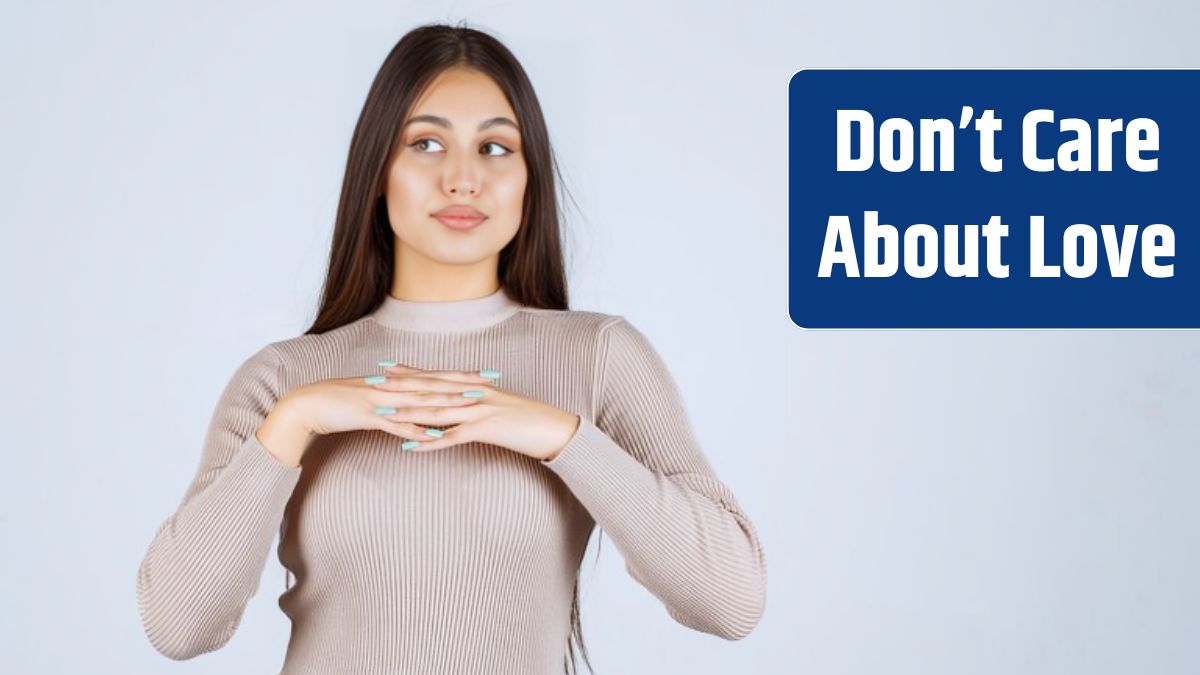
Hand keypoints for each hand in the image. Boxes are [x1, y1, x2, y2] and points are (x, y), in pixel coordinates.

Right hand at [264, 363, 496, 464]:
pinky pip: (395, 424)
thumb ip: (394, 404)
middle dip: (463, 384)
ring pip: (420, 402)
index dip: (460, 375)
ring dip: (446, 403)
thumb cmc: (338, 405)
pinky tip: (432, 435)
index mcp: (395, 383)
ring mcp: (381, 400)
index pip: (435, 377)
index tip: (485, 374)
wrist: (306, 406)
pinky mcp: (368, 416)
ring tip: (471, 405)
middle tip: (491, 382)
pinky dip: (414, 430)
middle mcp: (392, 387)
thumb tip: (414, 411)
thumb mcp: (371, 401)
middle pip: (434, 385)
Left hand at [371, 364, 581, 460]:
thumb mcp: (503, 409)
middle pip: (431, 389)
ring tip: (382, 415)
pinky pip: (453, 437)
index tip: (388, 368)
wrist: (556, 428)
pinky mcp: (486, 429)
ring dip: (408, 414)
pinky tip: (411, 449)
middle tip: (373, 383)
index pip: (438, 378)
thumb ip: (481, 408)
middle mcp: (474, 395)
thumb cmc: (531, 422)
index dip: (412, 373)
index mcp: (476, 388)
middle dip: (401, 387)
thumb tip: (464, 411)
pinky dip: (430, 443)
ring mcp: (479, 411)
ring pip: (436, 412)